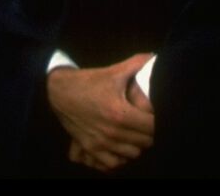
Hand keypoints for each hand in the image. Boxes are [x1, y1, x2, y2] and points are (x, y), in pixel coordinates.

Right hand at [47, 53, 155, 172]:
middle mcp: (112, 132)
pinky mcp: (91, 149)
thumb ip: (137, 64)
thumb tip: (155, 56)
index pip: (152, 126)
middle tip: (148, 123)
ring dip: (138, 144)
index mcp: (120, 113)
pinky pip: (114, 163)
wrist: (60, 92)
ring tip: (137, 133)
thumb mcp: (114, 71)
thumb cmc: (90, 81)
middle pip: (145, 142)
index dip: (159, 121)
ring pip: (133, 154)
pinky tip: (122, 145)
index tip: (157, 115)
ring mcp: (101, 143)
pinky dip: (121, 157)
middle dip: (150, 133)